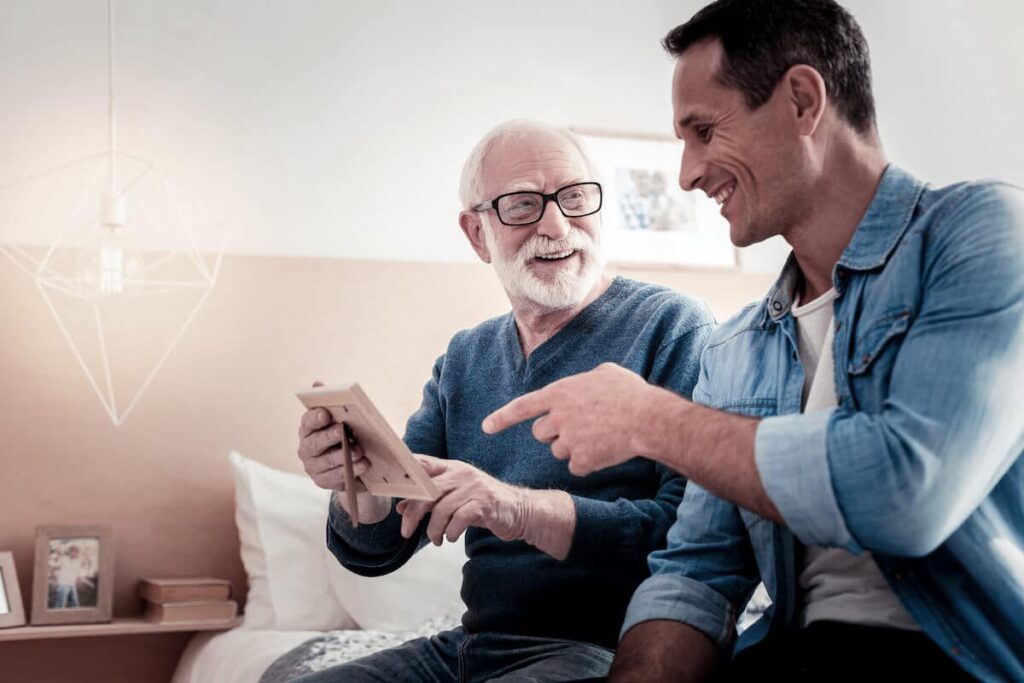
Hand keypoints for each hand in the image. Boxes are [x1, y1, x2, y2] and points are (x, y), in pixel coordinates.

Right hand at [297, 382, 369, 491]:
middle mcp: (306, 449)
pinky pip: (337, 478)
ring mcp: (314, 468)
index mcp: (308, 429)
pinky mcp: (325, 482)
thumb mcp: (339, 418)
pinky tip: (364, 465)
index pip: (307, 422)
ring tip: (360, 451)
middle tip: (342, 431)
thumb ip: (329, 402)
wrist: (350, 464)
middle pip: (314, 444)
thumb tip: (317, 383)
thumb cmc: (343, 434)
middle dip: (329, 437)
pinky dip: (351, 472)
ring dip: (344, 456)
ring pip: (327, 463)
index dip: (315, 418)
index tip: (325, 413)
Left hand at [396, 455, 526, 545]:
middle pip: (427, 491)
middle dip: (413, 514)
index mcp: (453, 468)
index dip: (405, 470)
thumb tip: (402, 507)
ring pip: (441, 508)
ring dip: (434, 529)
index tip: (391, 485)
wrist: (520, 510)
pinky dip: (450, 532)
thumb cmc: (483, 504)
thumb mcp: (455, 499)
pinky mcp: (485, 503)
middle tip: (406, 531)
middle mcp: (462, 474)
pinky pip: (459, 519)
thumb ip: (430, 500)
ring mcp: (474, 487)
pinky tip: (450, 538)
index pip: (423, 463)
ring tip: (436, 539)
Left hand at [482, 363, 659, 475]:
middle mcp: (558, 417)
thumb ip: (584, 381)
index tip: (486, 427)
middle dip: (553, 433)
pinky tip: (605, 450)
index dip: (502, 418)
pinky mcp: (581, 461)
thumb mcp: (605, 373)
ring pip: (558, 451)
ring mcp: (568, 440)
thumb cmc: (630, 392)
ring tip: (599, 435)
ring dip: (573, 447)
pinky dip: (588, 463)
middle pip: (540, 433)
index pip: (521, 407)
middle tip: (579, 427)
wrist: (648, 418)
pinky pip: (576, 467)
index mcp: (559, 393)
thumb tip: (585, 384)